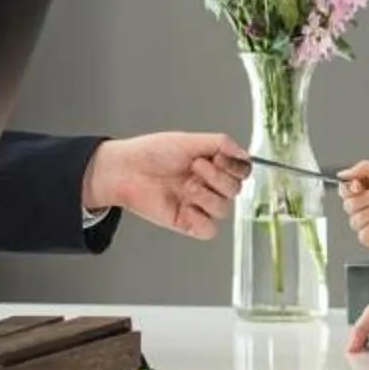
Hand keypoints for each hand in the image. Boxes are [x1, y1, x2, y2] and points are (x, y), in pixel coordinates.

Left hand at [83, 133, 248, 238]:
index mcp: (211, 165)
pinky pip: (209, 229)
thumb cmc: (150, 153)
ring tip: (186, 186)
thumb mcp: (188, 140)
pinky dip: (202, 219)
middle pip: (235, 190)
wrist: (125, 170)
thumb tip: (242, 151)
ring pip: (224, 209)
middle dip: (218, 177)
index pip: (241, 171)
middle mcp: (207, 185)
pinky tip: (187, 206)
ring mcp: (197, 204)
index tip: (220, 157)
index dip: (236, 166)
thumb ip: (219, 142)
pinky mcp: (186, 222)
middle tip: (196, 166)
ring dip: (207, 195)